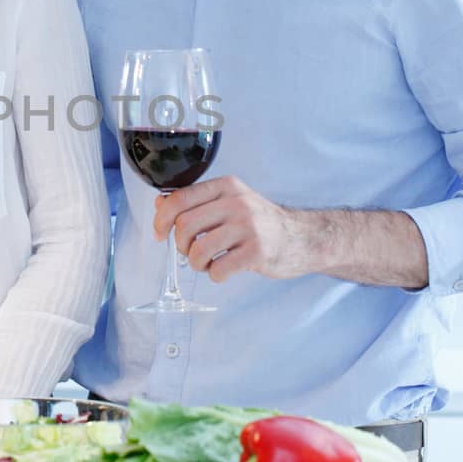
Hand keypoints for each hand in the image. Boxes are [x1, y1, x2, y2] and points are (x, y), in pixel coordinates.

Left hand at [153, 176, 318, 282]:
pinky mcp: (257, 252)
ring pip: (198, 250)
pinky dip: (214, 275)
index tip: (159, 233)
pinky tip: (223, 269)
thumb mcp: (230, 201)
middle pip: (184, 226)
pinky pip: (218, 269)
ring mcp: (248, 227)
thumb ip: (196, 201)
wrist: (302, 237)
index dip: (161, 219)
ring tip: (207, 262)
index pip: (178, 199)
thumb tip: (160, 203)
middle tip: (190, 251)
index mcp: (226, 187)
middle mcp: (237, 203)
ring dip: (196, 263)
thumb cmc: (260, 221)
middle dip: (180, 245)